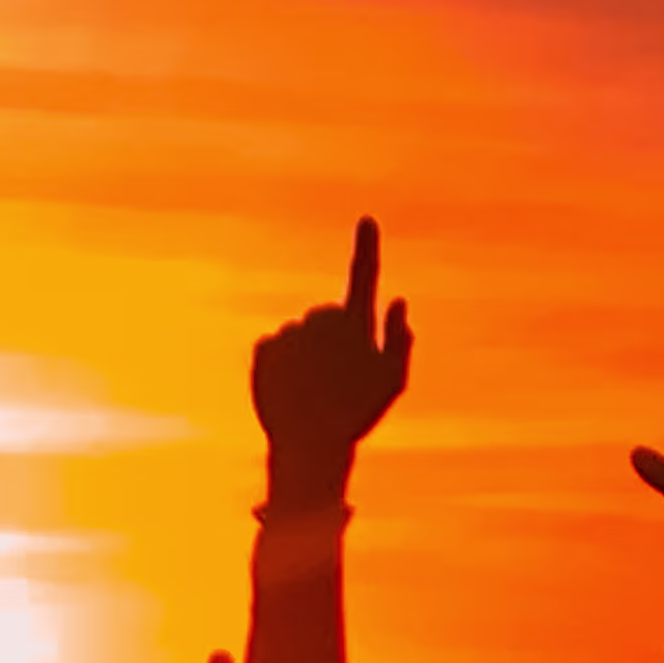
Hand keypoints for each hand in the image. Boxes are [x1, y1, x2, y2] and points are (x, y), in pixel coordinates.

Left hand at [251, 218, 413, 509]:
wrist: (307, 443)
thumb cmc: (358, 414)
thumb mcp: (393, 380)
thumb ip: (399, 338)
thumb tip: (397, 299)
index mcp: (356, 325)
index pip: (364, 277)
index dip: (367, 247)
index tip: (366, 220)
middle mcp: (320, 321)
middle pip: (329, 313)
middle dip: (334, 334)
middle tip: (342, 374)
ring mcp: (291, 332)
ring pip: (302, 331)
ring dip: (309, 351)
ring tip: (315, 388)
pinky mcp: (265, 348)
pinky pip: (276, 345)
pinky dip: (283, 360)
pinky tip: (292, 388)